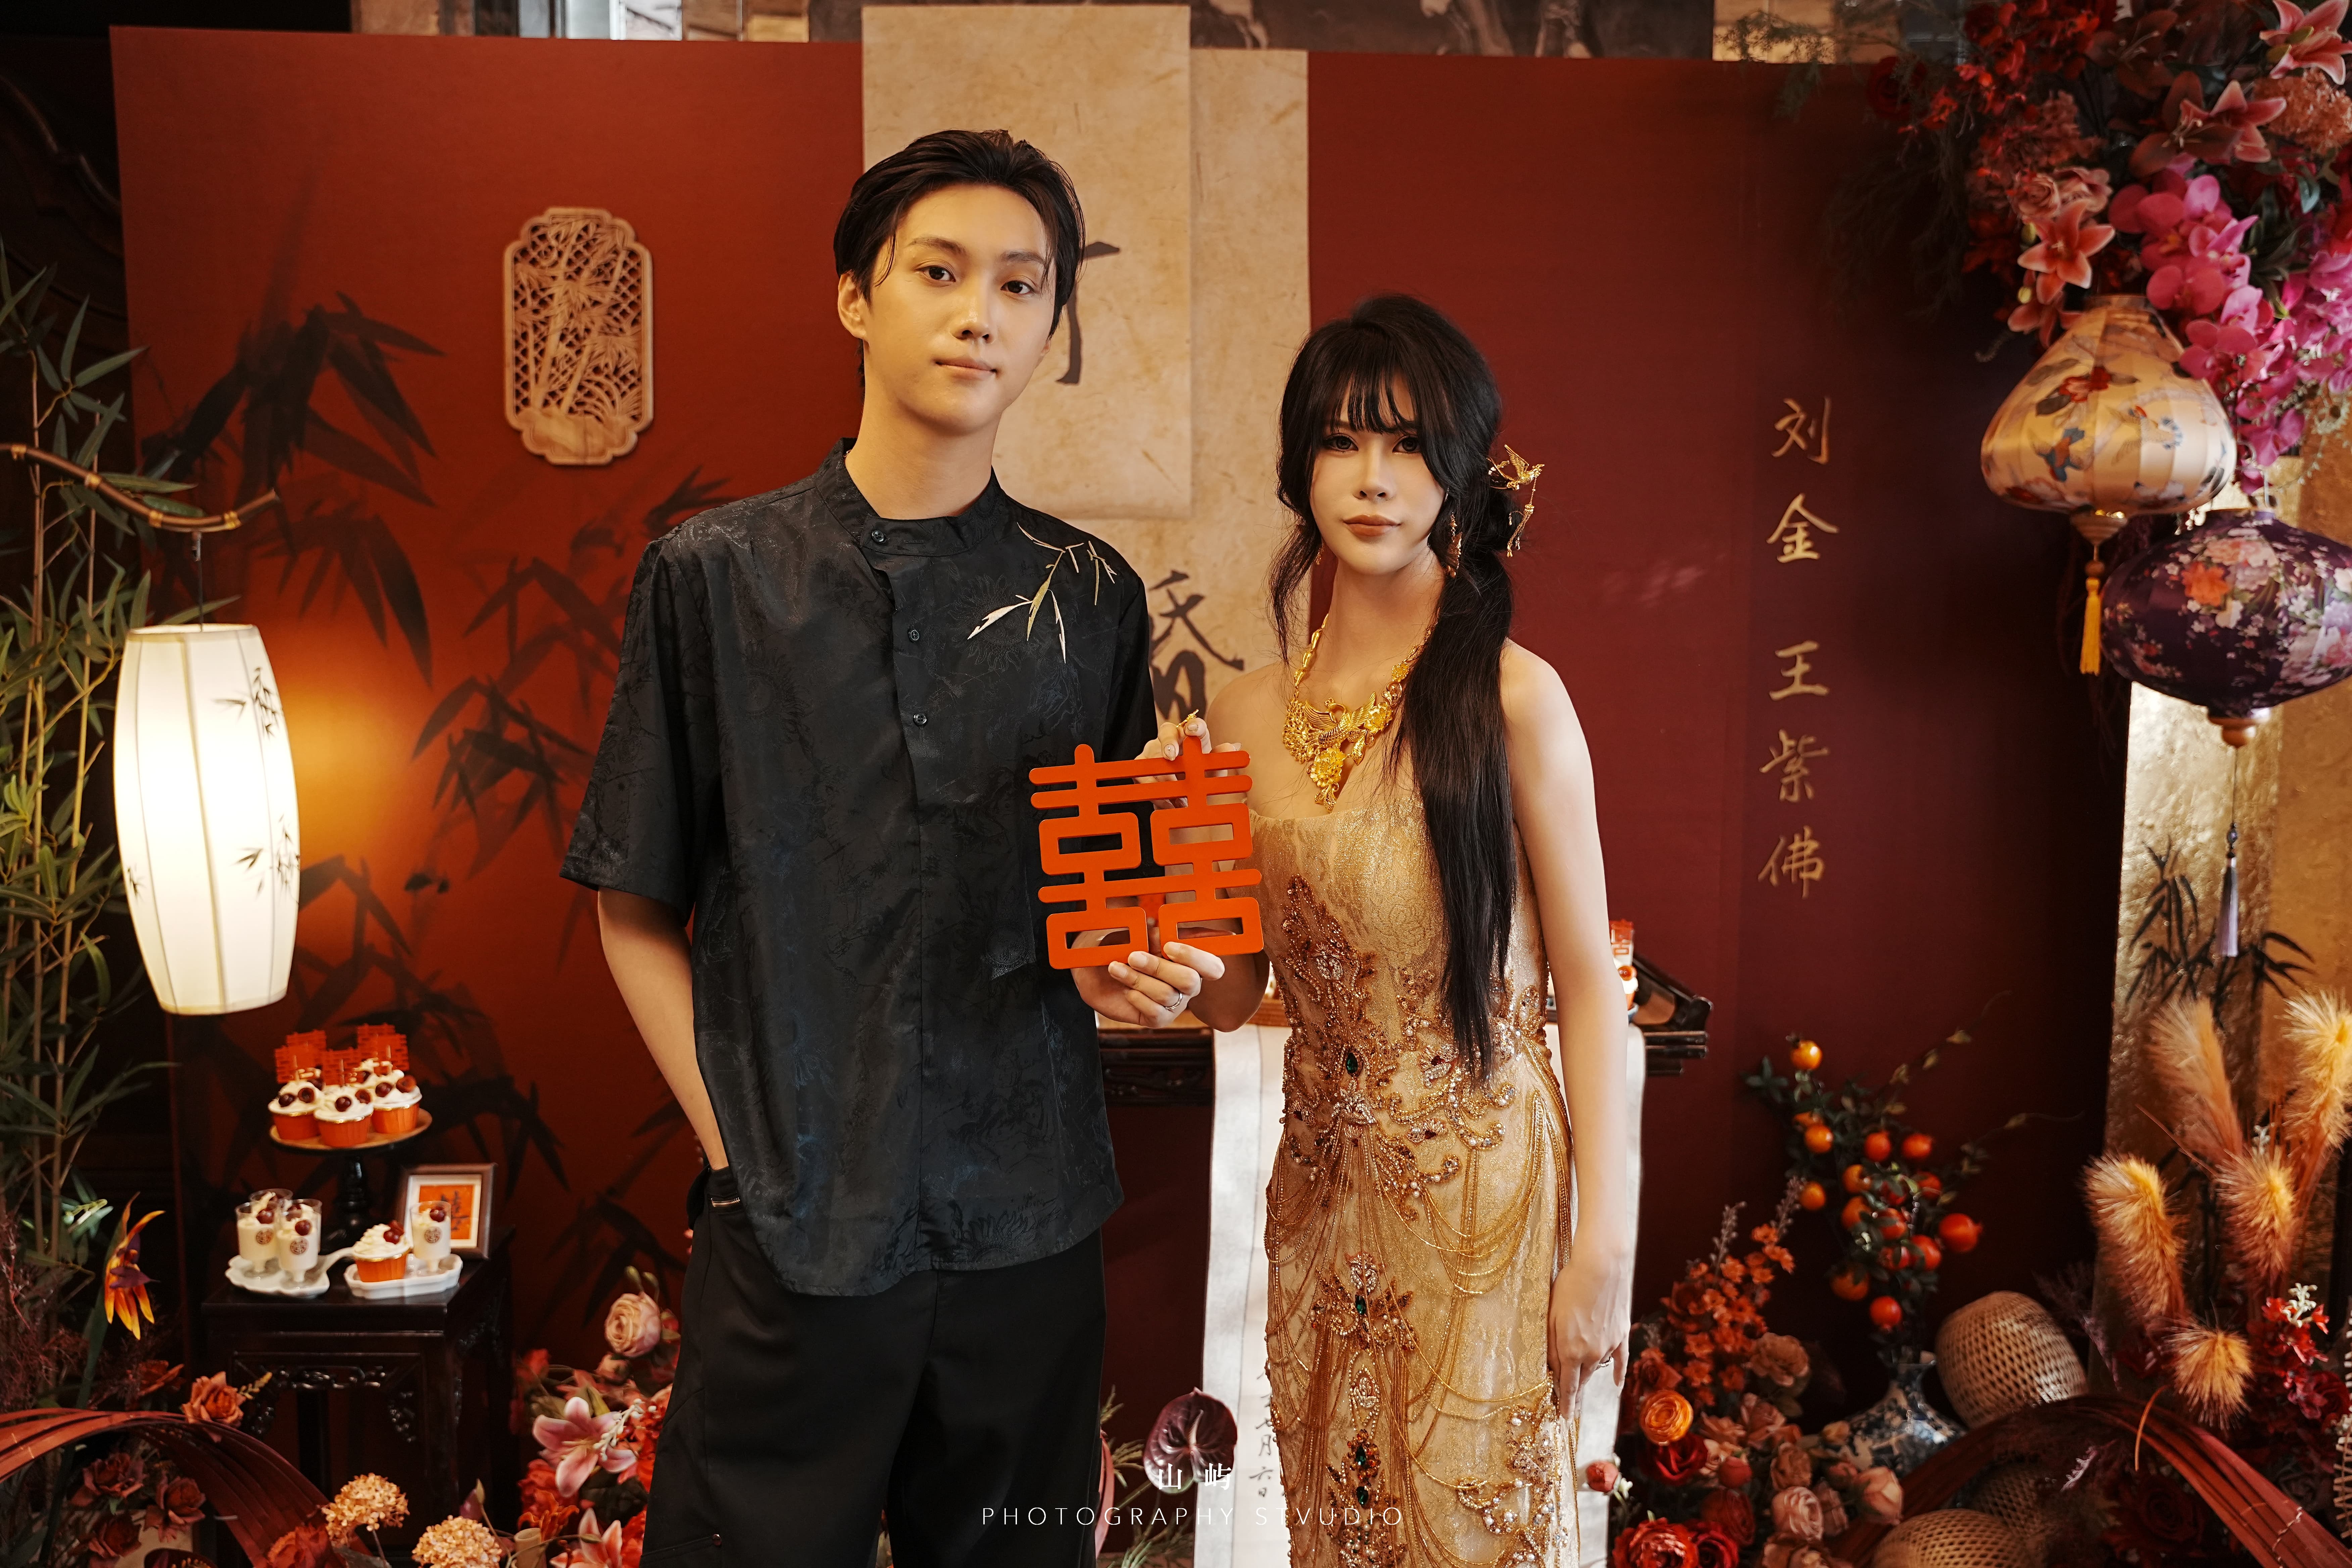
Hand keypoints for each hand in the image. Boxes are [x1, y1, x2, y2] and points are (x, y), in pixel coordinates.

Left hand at [1073, 941, 1225, 1025]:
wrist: (1098, 973)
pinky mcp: (1159, 1019)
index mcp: (1191, 961)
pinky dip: (1137, 998)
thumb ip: (1148, 933)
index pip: (1213, 966)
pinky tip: (1126, 991)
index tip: (1168, 946)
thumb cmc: (1122, 949)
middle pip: (1190, 981)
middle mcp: (1188, 985)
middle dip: (1158, 967)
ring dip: (1137, 979)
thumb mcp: (1133, 936)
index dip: (1195, 957)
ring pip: (1166, 994)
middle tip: (1133, 957)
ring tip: (1116, 968)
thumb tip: (1154, 927)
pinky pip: (1155, 1012)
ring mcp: (1175, 1004)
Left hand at [1547, 1242, 1632, 1417]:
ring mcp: (1609, 1345)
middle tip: (1569, 1409)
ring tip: (1582, 1390)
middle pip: (1581, 1380)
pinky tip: (1616, 1384)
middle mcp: (1591, 1353)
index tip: (1564, 1417)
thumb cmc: (1569, 1286)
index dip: (1565, 1403)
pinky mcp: (1621, 1334)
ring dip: (1588, 1378)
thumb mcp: (1551, 1316)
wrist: (1601, 1267)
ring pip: (1597, 1368)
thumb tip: (1552, 1367)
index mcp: (1570, 1350)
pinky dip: (1617, 1373)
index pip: (1567, 1385)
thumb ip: (1551, 1345)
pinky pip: (1620, 1359)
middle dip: (1574, 1394)